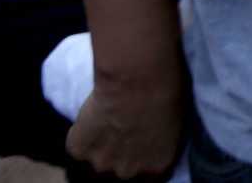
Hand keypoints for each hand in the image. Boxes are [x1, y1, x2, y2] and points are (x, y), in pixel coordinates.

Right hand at [67, 77, 185, 179]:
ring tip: (105, 121)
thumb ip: (158, 141)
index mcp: (157, 166)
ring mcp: (102, 164)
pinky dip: (82, 133)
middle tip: (120, 130)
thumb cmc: (167, 90)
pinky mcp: (79, 151)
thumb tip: (149, 139)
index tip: (137, 147)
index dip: (140, 159)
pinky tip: (92, 115)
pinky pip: (78, 146)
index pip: (147, 176)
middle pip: (120, 171)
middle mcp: (129, 172)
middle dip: (119, 154)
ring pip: (97, 161)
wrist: (138, 78)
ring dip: (99, 146)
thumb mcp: (174, 122)